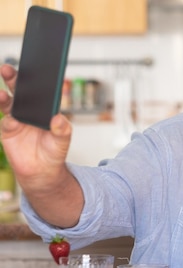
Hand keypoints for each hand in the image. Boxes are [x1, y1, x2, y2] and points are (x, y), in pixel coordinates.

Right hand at [0, 64, 71, 180]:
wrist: (42, 170)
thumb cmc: (54, 151)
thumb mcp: (63, 141)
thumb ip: (62, 130)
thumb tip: (58, 119)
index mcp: (44, 107)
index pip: (40, 89)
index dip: (36, 77)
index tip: (33, 67)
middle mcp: (28, 109)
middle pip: (19, 90)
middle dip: (12, 78)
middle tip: (7, 69)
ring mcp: (16, 118)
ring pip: (8, 102)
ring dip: (2, 96)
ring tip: (1, 94)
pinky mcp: (8, 131)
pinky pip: (6, 122)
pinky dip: (8, 120)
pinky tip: (12, 121)